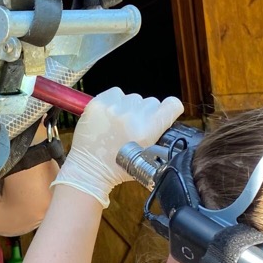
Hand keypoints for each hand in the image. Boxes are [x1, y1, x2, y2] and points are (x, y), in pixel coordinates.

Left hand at [52, 87, 182, 206]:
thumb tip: (163, 118)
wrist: (90, 169)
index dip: (170, 109)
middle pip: (151, 102)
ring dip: (129, 107)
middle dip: (145, 113)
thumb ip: (158, 133)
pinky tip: (110, 116)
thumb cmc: (117, 167)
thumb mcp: (148, 155)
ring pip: (133, 97)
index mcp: (148, 130)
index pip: (172, 105)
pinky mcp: (98, 103)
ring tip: (119, 124)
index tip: (165, 114)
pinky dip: (114, 101)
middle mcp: (132, 116)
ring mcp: (114, 108)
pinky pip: (115, 93)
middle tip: (134, 128)